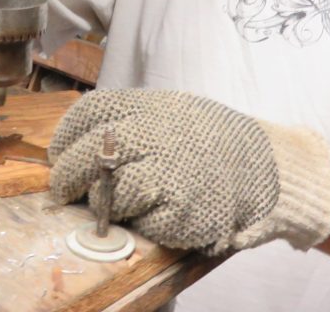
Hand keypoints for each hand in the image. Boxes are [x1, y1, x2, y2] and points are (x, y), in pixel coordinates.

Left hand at [48, 89, 329, 255]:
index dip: (67, 135)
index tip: (59, 152)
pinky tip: (154, 214)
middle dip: (68, 176)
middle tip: (61, 189)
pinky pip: (144, 223)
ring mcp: (168, 174)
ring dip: (103, 204)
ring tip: (109, 206)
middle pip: (91, 154)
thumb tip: (82, 142)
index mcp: (151, 106)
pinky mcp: (182, 211)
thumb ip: (132, 121)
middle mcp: (156, 135)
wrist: (270, 166)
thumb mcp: (173, 111)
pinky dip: (143, 224)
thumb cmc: (212, 141)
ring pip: (111, 194)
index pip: (91, 112)